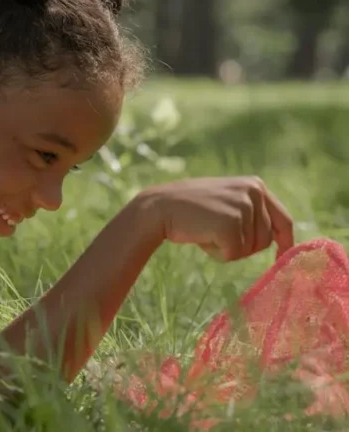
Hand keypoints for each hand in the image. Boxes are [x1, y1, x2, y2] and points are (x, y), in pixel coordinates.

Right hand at [138, 176, 293, 261]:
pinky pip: (233, 255)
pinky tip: (201, 237)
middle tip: (214, 232)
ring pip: (250, 250)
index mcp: (255, 185)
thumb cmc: (190, 208)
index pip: (282, 220)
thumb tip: (274, 238)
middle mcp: (253, 193)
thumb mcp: (226, 200)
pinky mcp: (230, 225)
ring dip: (228, 249)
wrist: (159, 207)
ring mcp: (243, 208)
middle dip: (242, 245)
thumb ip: (249, 211)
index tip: (281, 258)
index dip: (285, 242)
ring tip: (206, 230)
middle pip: (265, 240)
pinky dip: (216, 253)